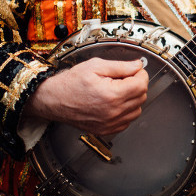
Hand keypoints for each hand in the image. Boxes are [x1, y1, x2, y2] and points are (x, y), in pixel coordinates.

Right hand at [24, 58, 147, 134]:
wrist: (53, 99)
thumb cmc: (71, 83)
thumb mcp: (96, 66)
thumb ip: (121, 66)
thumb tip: (138, 65)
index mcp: (112, 95)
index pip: (142, 84)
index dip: (140, 74)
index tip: (134, 70)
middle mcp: (113, 112)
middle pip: (141, 97)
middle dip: (136, 85)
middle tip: (123, 78)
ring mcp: (110, 124)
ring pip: (137, 110)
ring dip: (132, 99)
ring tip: (117, 90)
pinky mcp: (106, 130)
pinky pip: (127, 121)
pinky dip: (125, 111)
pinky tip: (114, 103)